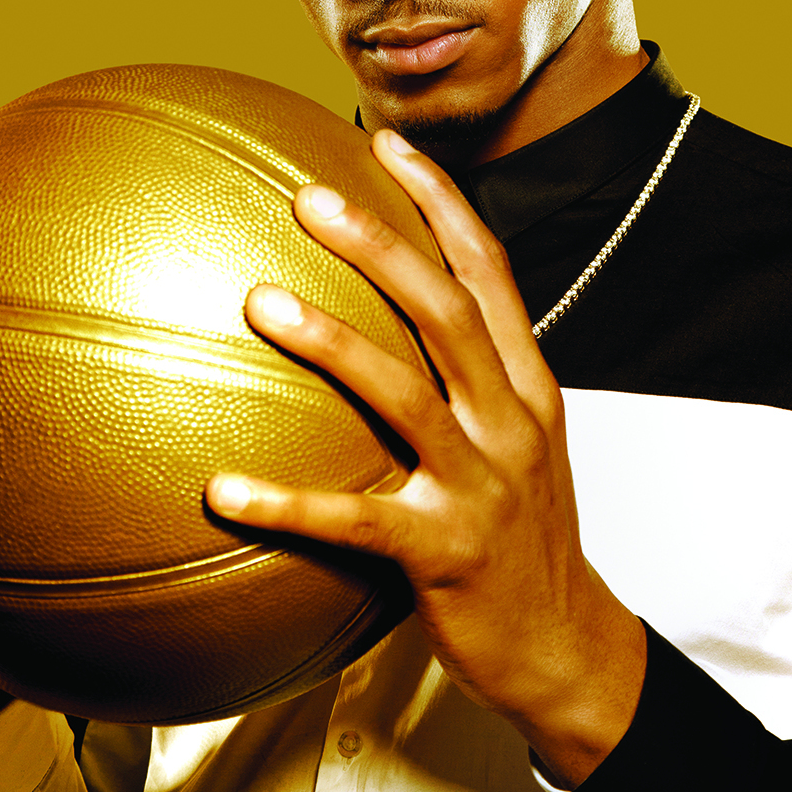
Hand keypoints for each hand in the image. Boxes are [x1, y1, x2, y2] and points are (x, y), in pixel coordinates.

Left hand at [205, 129, 646, 788]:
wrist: (570, 649)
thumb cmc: (524, 539)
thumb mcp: (515, 444)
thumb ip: (466, 382)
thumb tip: (383, 325)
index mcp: (527, 385)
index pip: (490, 272)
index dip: (443, 201)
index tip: (388, 143)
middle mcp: (512, 421)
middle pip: (447, 310)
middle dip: (382, 244)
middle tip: (306, 197)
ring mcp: (484, 486)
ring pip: (406, 395)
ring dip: (332, 343)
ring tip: (258, 303)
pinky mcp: (447, 554)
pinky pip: (356, 520)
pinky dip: (287, 503)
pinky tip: (222, 490)